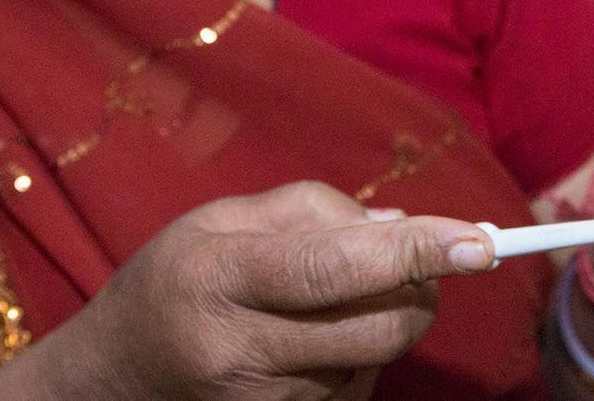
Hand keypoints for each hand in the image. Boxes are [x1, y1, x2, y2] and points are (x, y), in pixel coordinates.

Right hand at [2, 181, 494, 399]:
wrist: (115, 383)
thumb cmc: (173, 284)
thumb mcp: (218, 222)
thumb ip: (312, 210)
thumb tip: (399, 226)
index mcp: (220, 278)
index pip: (336, 267)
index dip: (416, 253)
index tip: (478, 244)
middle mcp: (242, 350)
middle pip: (379, 325)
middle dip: (420, 289)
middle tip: (413, 261)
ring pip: (377, 357)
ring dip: (384, 321)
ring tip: (328, 302)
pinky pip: (360, 388)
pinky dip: (361, 356)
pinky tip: (315, 342)